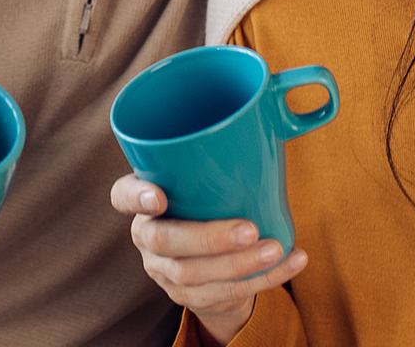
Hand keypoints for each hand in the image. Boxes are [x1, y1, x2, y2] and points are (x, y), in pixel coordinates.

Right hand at [112, 174, 306, 345]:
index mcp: (143, 201)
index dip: (135, 197)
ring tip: (275, 249)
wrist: (214, 263)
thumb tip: (272, 117)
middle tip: (250, 230)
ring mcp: (164, 271)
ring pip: (193, 275)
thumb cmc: (212, 205)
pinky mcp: (188, 297)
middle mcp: (146, 237)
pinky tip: (292, 262)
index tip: (159, 197)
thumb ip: (220, 158)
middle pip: (165, 241)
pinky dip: (264, 279)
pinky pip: (223, 294)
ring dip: (239, 264)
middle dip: (209, 238)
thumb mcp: (206, 182)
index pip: (122, 195)